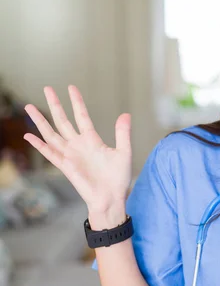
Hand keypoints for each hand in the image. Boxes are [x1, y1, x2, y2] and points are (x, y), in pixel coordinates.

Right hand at [23, 85, 131, 228]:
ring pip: (51, 134)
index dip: (76, 102)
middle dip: (55, 105)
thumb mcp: (124, 152)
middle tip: (47, 88)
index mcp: (92, 140)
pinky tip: (29, 136)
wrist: (111, 198)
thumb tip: (125, 114)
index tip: (71, 87)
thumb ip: (122, 134)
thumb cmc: (118, 178)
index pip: (81, 116)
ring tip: (29, 107)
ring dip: (40, 121)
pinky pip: (49, 153)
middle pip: (62, 121)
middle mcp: (78, 145)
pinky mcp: (65, 166)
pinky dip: (39, 145)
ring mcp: (70, 155)